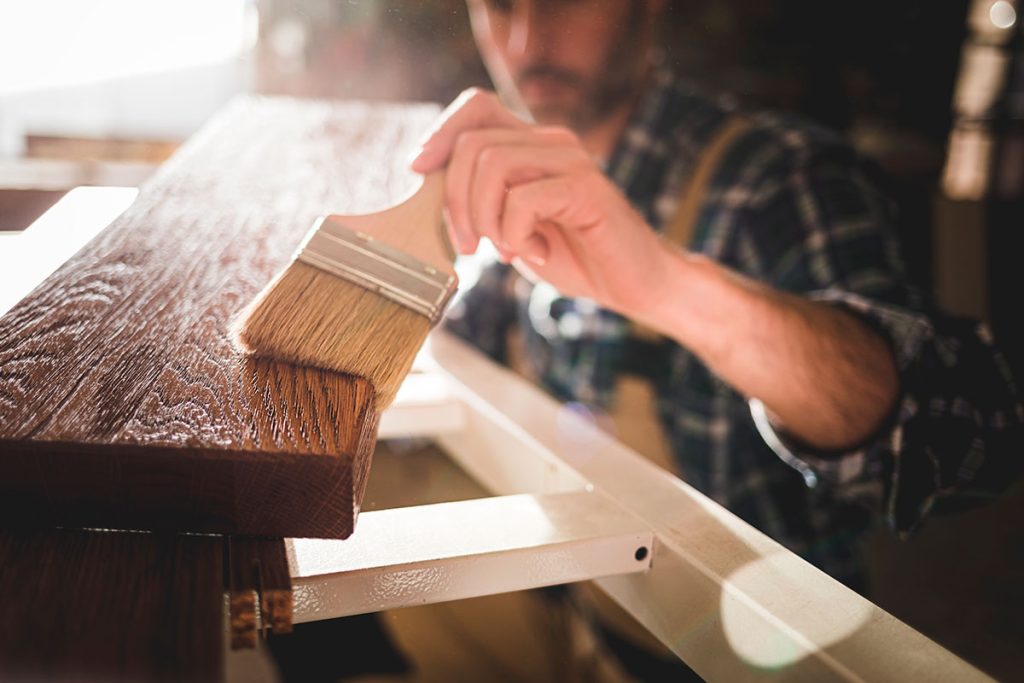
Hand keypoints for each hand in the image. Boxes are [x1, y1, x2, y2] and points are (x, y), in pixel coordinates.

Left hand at [410, 88, 673, 320]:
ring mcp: (571, 160)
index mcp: (531, 144)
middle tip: (467, 245)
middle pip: (473, 143)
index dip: (440, 133)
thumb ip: (479, 201)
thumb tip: (426, 186)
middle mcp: (551, 141)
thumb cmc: (572, 256)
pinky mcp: (588, 189)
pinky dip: (516, 234)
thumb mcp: (510, 226)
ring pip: (493, 165)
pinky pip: (524, 200)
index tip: (419, 172)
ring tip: (502, 250)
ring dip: (483, 218)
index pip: (475, 106)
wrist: (633, 285)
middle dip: (454, 200)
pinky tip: (535, 253)